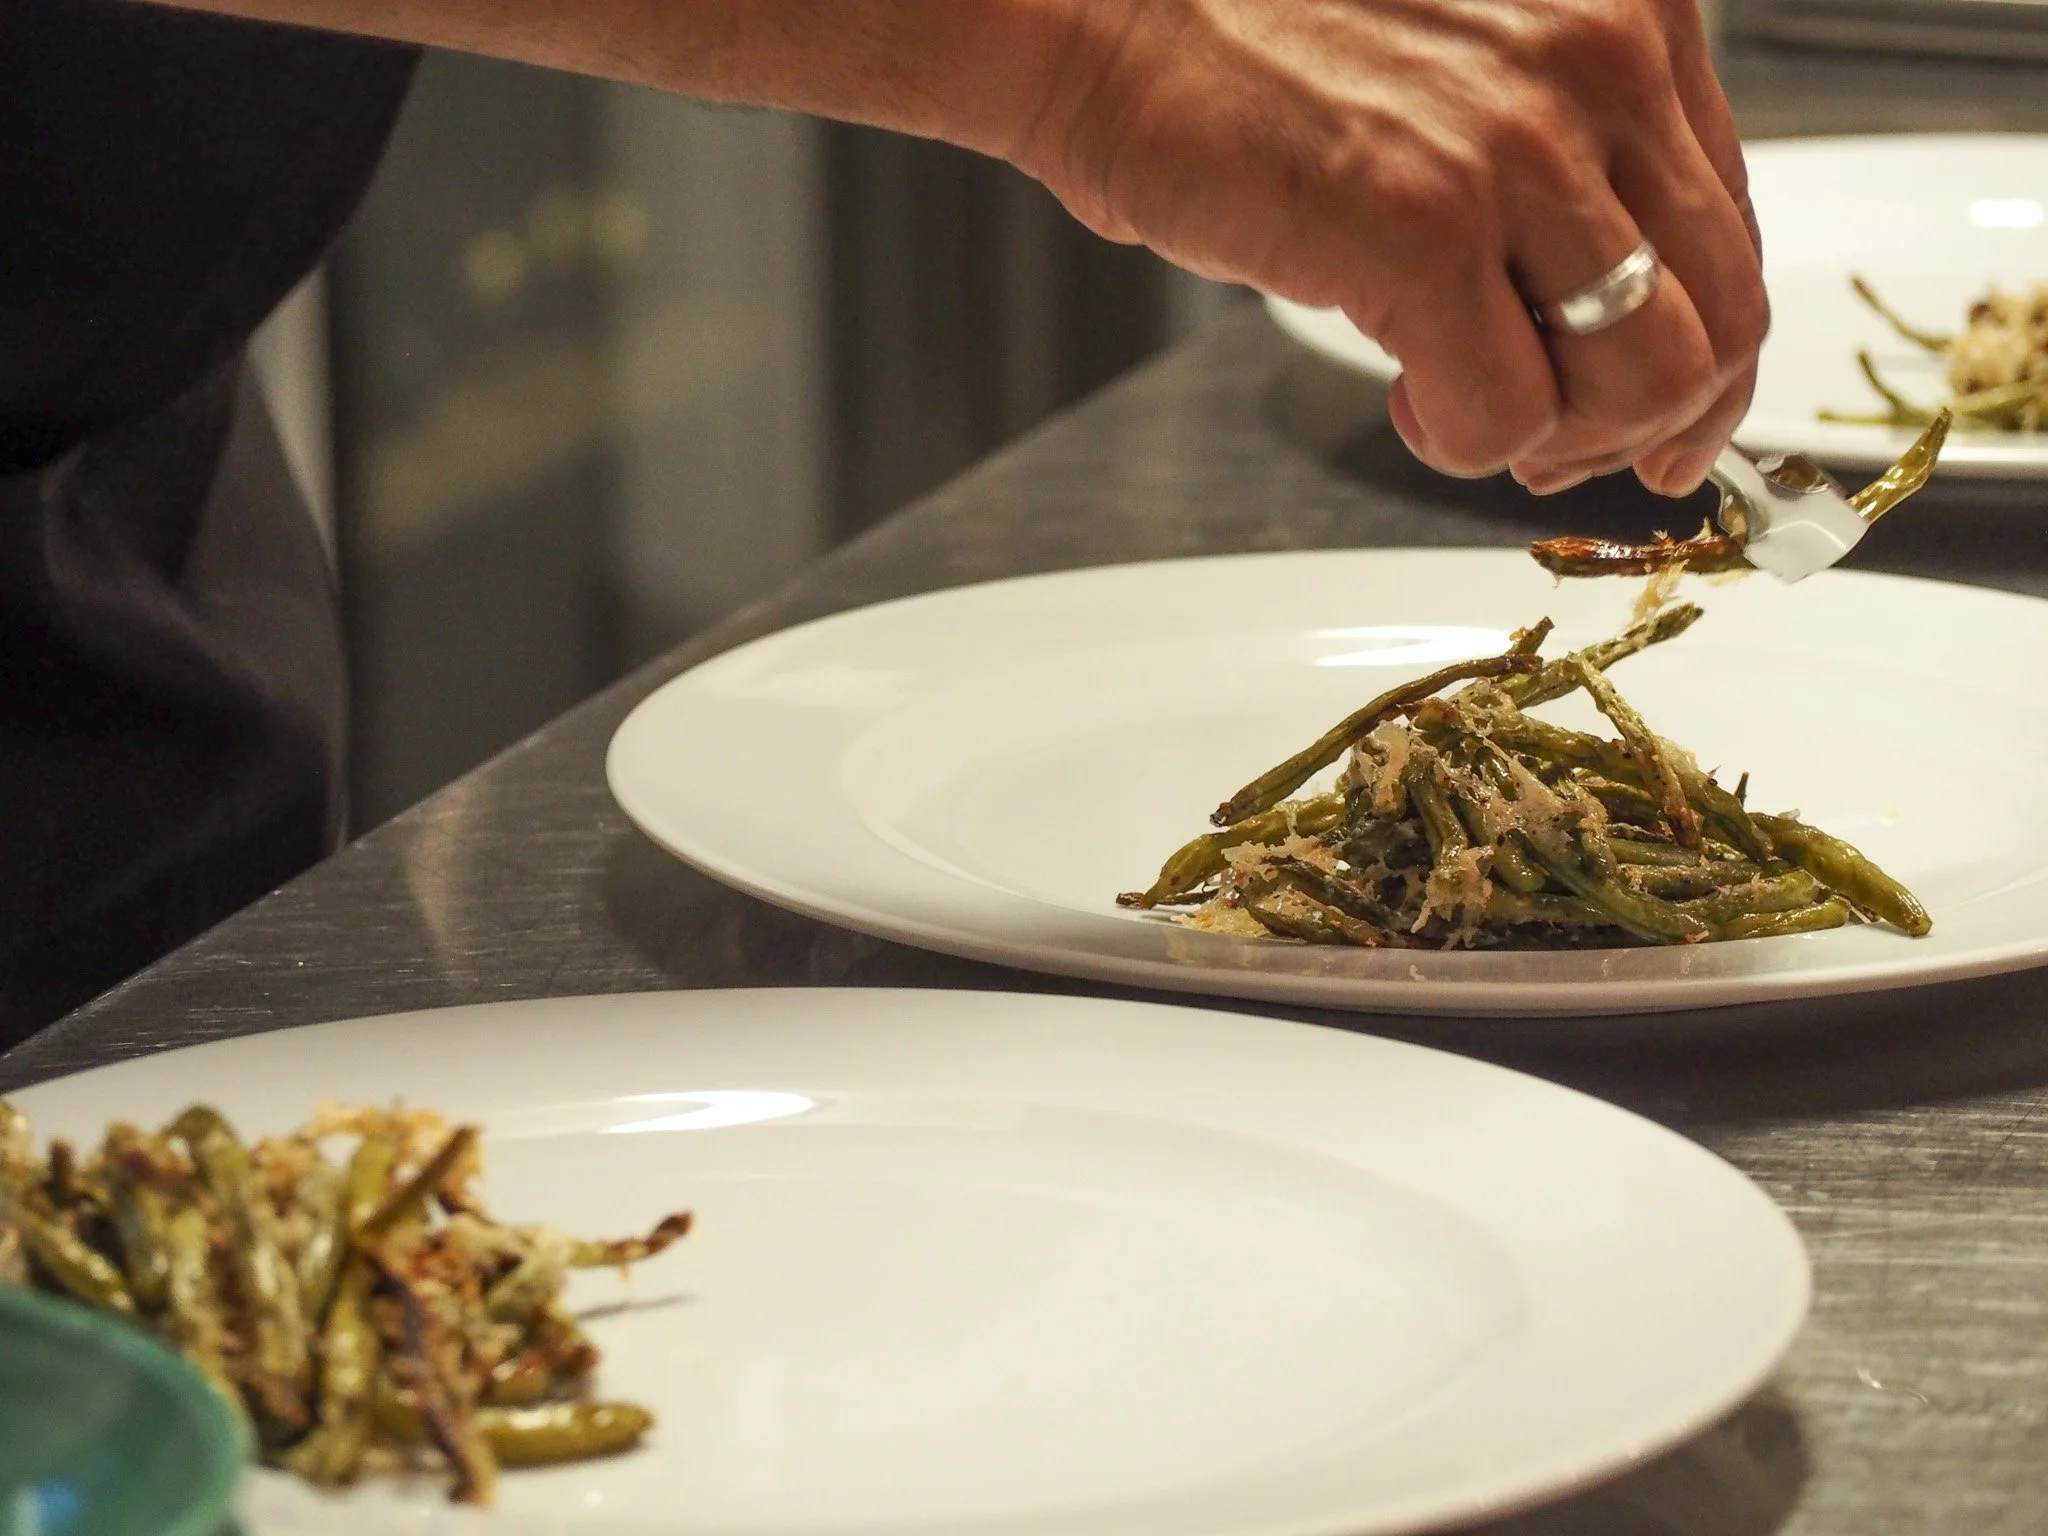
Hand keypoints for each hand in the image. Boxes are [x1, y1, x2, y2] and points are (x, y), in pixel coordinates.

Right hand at [1015, 0, 1766, 495]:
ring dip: (1570, 436)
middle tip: (1572, 447)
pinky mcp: (1419, 232)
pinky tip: (1408, 403)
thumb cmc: (1249, 27)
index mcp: (1625, 9)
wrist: (1105, 6)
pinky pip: (1507, 414)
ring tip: (1479, 414)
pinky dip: (1464, 444)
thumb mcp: (1470, 46)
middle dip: (1654, 418)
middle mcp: (1599, 64)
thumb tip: (1604, 292)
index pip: (1730, 223)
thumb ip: (1561, 140)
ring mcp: (1517, 148)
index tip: (1668, 411)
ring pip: (1645, 375)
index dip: (1702, 345)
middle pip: (1719, 311)